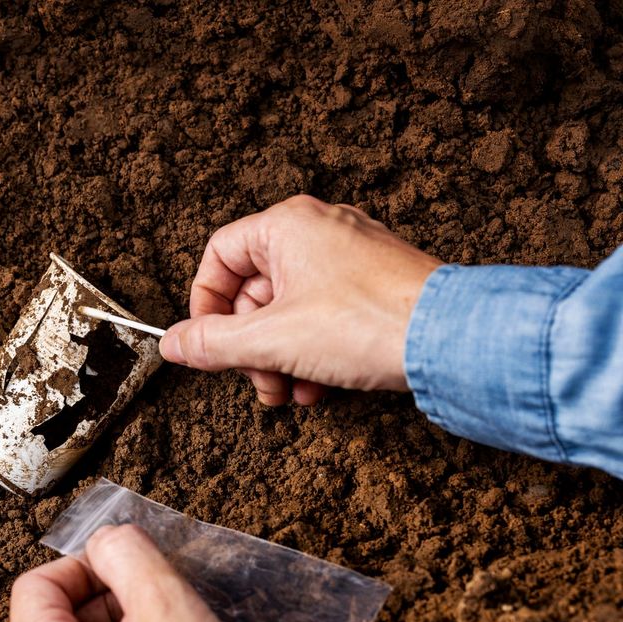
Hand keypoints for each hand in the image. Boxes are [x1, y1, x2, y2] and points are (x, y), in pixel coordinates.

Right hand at [160, 194, 441, 405]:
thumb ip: (212, 344)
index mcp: (288, 226)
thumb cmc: (369, 322)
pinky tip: (320, 387)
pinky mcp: (376, 286)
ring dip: (280, 358)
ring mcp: (351, 257)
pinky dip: (313, 353)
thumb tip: (172, 344)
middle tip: (258, 379)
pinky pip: (324, 316)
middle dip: (250, 346)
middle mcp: (320, 230)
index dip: (205, 305)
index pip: (219, 256)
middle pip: (254, 289)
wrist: (453, 339)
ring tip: (291, 391)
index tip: (206, 344)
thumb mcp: (270, 340)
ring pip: (289, 309)